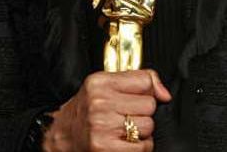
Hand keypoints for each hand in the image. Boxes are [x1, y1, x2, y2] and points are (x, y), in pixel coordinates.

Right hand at [41, 68, 171, 150]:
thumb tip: (164, 94)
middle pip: (149, 105)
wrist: (61, 137)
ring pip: (148, 126)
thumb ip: (136, 81)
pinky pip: (143, 146)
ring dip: (140, 132)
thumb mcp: (104, 87)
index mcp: (99, 83)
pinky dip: (139, 147)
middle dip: (142, 113)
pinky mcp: (106, 148)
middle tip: (124, 117)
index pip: (144, 80)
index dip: (146, 91)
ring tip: (122, 131)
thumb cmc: (85, 112)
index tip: (136, 98)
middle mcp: (99, 103)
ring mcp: (102, 126)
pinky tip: (123, 143)